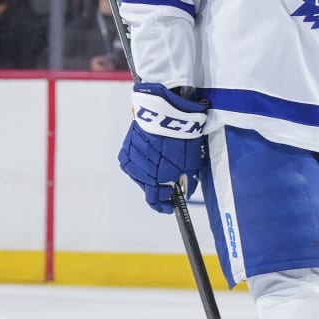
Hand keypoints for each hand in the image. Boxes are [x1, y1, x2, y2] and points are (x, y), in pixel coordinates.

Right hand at [117, 84, 207, 213]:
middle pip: (147, 187)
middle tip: (171, 181)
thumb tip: (184, 192)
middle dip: (159, 187)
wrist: (168, 112)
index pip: (154, 200)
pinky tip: (152, 156)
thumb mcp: (192, 164)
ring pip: (140, 175)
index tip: (169, 205)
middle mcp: (140, 172)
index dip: (162, 205)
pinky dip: (142, 162)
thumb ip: (187, 183)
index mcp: (155, 179)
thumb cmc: (182, 138)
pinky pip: (133, 161)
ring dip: (150, 174)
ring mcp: (131, 160)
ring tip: (161, 164)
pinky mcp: (126, 147)